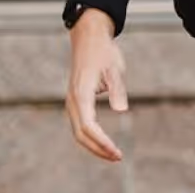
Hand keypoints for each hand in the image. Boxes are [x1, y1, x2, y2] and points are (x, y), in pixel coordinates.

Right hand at [64, 8, 128, 162]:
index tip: (116, 151)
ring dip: (94, 146)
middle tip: (117, 157)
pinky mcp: (75, 101)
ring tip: (113, 154)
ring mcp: (72, 102)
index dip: (101, 142)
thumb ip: (117, 89)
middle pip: (81, 135)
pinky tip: (103, 142)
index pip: (88, 127)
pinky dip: (90, 137)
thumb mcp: (114, 68)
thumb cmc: (103, 51)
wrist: (89, 37)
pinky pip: (80, 125)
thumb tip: (122, 110)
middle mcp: (72, 101)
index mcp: (81, 94)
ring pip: (78, 133)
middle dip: (98, 149)